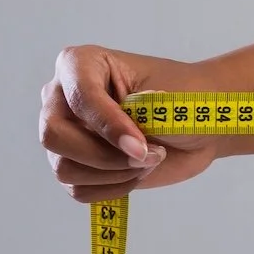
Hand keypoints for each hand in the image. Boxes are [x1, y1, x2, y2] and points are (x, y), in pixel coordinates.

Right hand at [39, 45, 220, 202]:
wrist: (200, 123)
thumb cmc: (183, 99)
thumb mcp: (165, 97)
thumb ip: (138, 117)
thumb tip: (124, 148)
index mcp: (79, 64)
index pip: (78, 96)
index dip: (107, 124)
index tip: (139, 144)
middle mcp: (61, 98)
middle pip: (53, 136)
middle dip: (104, 155)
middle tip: (146, 155)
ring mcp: (66, 134)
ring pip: (65, 168)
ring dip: (114, 172)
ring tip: (148, 159)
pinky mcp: (77, 166)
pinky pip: (80, 190)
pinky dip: (114, 187)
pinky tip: (137, 171)